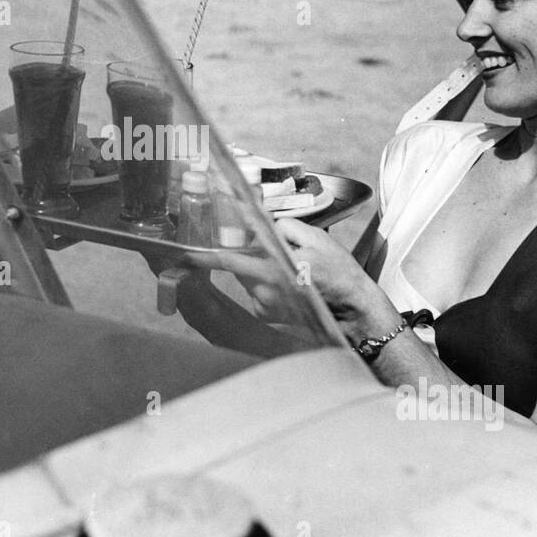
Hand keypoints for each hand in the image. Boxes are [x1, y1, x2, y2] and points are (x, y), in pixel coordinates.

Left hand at [184, 219, 394, 331]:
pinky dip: (265, 283)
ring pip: (248, 276)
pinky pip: (255, 290)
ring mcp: (264, 305)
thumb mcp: (314, 238)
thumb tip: (259, 222)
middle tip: (271, 250)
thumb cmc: (338, 271)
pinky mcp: (265, 314)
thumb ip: (282, 227)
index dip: (204, 258)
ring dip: (259, 268)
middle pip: (240, 264)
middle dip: (248, 254)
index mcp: (274, 269)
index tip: (183, 256)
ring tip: (292, 269)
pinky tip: (290, 284)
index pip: (231, 260)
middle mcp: (265, 290)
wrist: (353, 308)